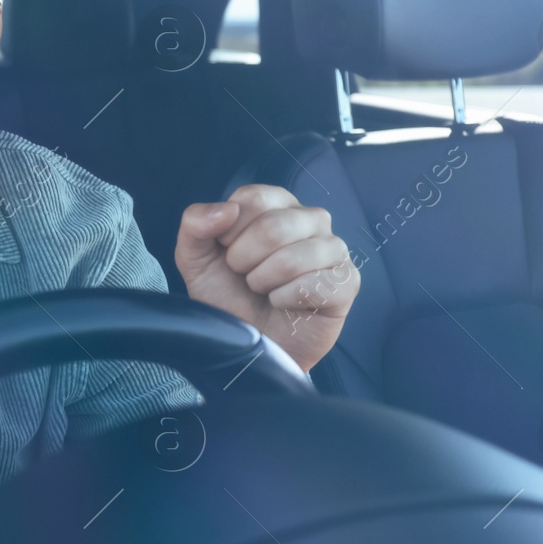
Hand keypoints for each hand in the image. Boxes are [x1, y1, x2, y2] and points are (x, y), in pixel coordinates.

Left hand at [174, 185, 359, 372]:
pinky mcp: (347, 282)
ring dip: (263, 282)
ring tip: (263, 291)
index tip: (226, 253)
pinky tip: (284, 305)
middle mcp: (311, 219)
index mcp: (277, 205)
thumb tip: (226, 209)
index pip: (254, 198)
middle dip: (244, 260)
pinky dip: (285, 300)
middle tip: (244, 277)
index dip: (229, 232)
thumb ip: (195, 224)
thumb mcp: (196, 259)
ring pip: (293, 257)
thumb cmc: (228, 297)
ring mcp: (334, 249)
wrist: (248, 346)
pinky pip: (314, 285)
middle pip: (273, 226)